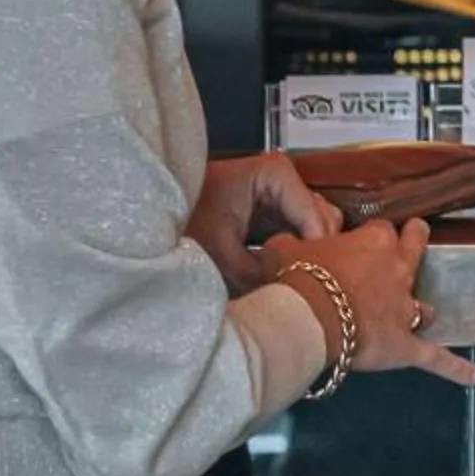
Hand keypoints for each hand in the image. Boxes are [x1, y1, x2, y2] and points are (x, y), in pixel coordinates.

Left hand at [187, 154, 341, 295]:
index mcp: (277, 174)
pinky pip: (299, 233)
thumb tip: (293, 301)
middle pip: (324, 220)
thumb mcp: (218, 253)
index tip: (311, 286)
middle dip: (316, 254)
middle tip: (302, 287)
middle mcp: (286, 179)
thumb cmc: (181, 220)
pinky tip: (281, 275)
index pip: (317, 218)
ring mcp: (281, 194)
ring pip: (315, 228)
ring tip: (290, 282)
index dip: (317, 255)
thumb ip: (260, 276)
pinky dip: (295, 254)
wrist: (151, 214)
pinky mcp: (273, 212)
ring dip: (307, 255)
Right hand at [267, 219, 474, 388]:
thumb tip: (288, 243)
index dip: (371, 236)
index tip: (360, 240)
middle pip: (414, 249)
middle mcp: (396, 271)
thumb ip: (293, 243)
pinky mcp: (406, 346)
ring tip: (421, 314)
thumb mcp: (285, 249)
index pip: (380, 229)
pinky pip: (435, 358)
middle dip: (416, 240)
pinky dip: (456, 368)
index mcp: (373, 243)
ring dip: (420, 309)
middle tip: (418, 232)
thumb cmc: (296, 278)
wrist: (307, 316)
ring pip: (423, 307)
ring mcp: (404, 309)